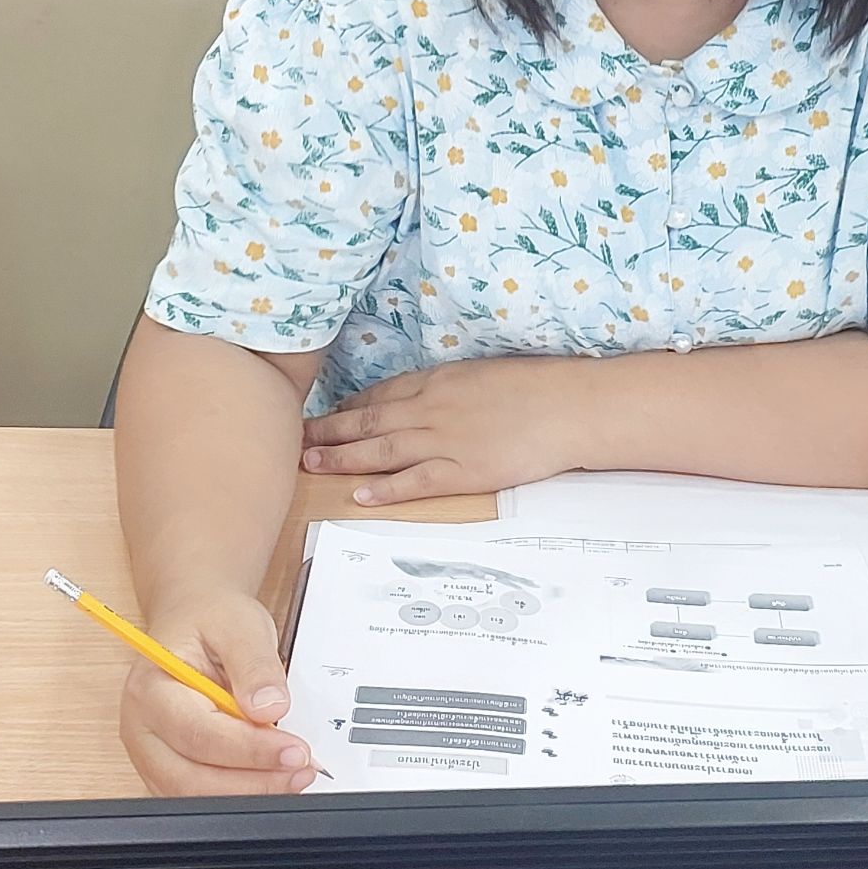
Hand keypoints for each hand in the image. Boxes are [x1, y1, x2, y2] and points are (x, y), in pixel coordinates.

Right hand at [117, 586, 318, 795]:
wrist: (197, 619)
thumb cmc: (210, 620)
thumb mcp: (240, 625)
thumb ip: (255, 666)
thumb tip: (269, 708)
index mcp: (150, 688)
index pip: (198, 733)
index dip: (250, 749)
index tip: (295, 751)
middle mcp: (142, 728)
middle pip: (190, 777)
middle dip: (252, 782)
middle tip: (300, 771)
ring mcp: (152, 754)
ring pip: (194, 796)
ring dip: (248, 793)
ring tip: (294, 776)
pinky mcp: (169, 769)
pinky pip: (200, 796)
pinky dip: (239, 794)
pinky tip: (273, 778)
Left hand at [300, 355, 597, 504]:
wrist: (569, 406)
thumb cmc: (540, 386)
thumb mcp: (489, 373)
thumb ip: (457, 387)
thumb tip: (443, 397)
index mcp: (440, 380)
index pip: (383, 394)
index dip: (351, 408)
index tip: (330, 415)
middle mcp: (433, 408)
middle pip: (369, 421)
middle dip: (330, 430)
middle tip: (297, 439)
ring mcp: (445, 441)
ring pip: (380, 450)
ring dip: (342, 457)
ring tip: (311, 464)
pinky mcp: (463, 471)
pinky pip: (415, 482)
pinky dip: (385, 489)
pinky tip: (359, 495)